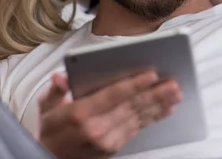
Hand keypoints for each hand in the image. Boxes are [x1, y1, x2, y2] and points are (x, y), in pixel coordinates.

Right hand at [38, 71, 181, 158]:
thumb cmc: (51, 132)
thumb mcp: (46, 107)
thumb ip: (55, 89)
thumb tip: (61, 77)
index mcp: (80, 113)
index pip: (113, 95)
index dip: (134, 84)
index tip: (151, 74)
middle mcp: (96, 128)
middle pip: (131, 106)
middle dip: (155, 94)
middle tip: (173, 83)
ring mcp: (107, 141)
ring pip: (138, 118)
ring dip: (159, 105)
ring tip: (175, 94)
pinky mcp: (113, 148)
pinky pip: (137, 130)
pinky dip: (153, 118)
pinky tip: (165, 110)